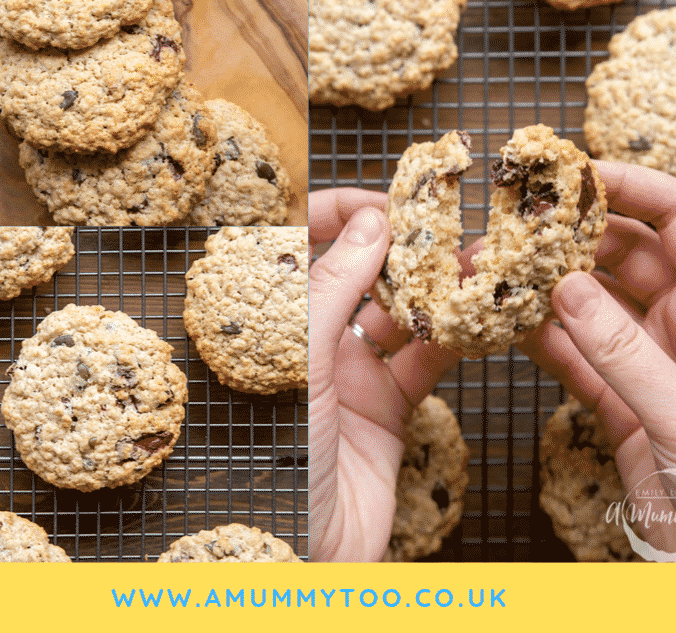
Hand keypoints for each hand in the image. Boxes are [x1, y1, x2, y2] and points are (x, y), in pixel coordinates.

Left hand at [309, 188, 459, 561]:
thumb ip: (333, 287)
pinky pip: (426, 360)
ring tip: (477, 263)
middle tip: (449, 226)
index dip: (343, 212)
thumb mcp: (297, 357)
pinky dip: (455, 336)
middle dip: (405, 247)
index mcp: (278, 317)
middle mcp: (312, 339)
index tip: (390, 200)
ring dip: (438, 286)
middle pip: (363, 273)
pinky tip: (479, 315)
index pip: (306, 242)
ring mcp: (351, 374)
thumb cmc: (274, 454)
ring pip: (402, 312)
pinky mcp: (387, 410)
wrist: (296, 553)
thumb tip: (372, 223)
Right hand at [515, 161, 675, 554]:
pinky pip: (574, 356)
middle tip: (520, 221)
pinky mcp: (620, 403)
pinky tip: (505, 322)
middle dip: (572, 233)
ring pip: (591, 303)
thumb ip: (621, 351)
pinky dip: (539, 338)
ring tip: (499, 267)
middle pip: (626, 254)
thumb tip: (564, 290)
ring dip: (545, 284)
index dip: (635, 187)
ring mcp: (650, 361)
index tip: (579, 173)